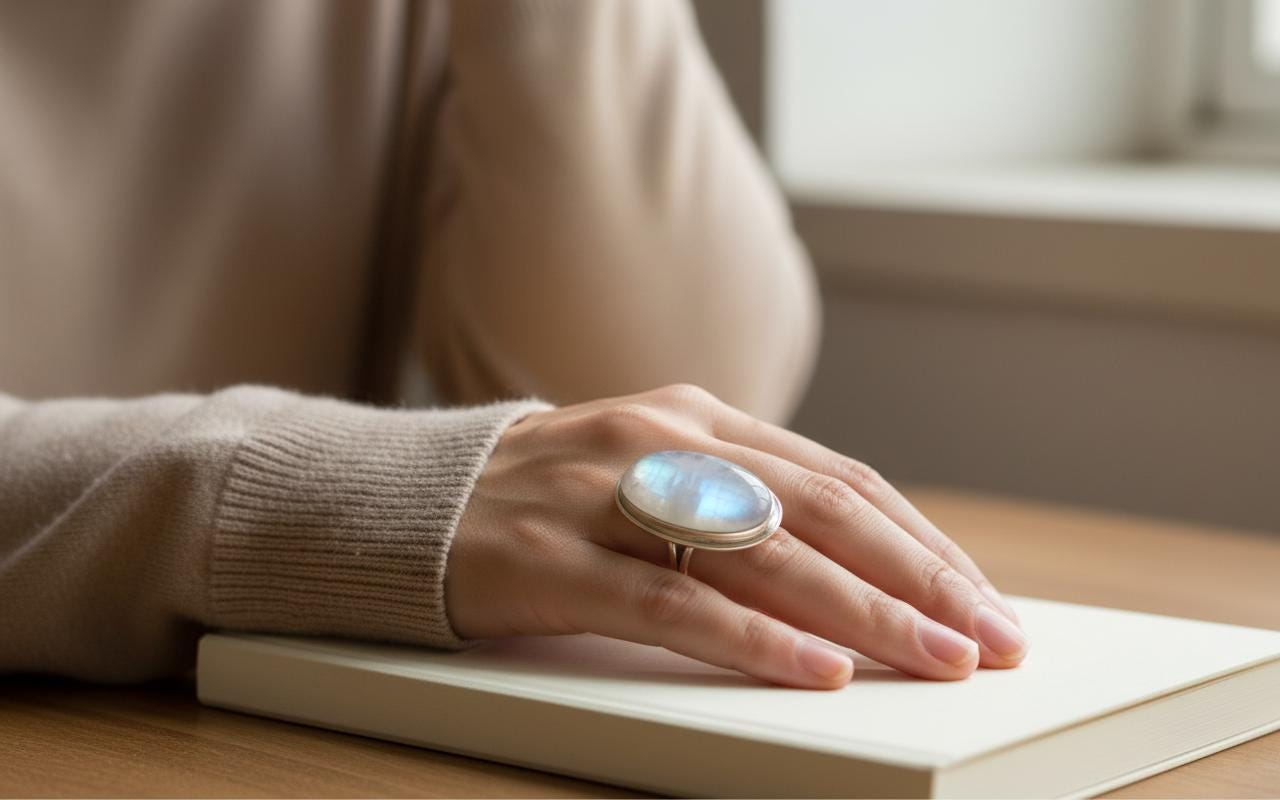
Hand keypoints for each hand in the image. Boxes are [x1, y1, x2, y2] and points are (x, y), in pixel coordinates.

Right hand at [446, 384, 1026, 688]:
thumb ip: (741, 503)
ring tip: (937, 659)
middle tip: (992, 638)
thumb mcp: (653, 475)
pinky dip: (753, 637)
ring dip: (865, 611)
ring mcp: (607, 493)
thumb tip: (856, 566)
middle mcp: (665, 439)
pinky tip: (816, 669)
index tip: (984, 597)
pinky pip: (670, 601)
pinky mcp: (555, 556)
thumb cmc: (548, 499)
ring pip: (763, 552)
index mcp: (699, 417)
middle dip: (922, 579)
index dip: (924, 541)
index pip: (842, 479)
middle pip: (824, 510)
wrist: (409, 500)